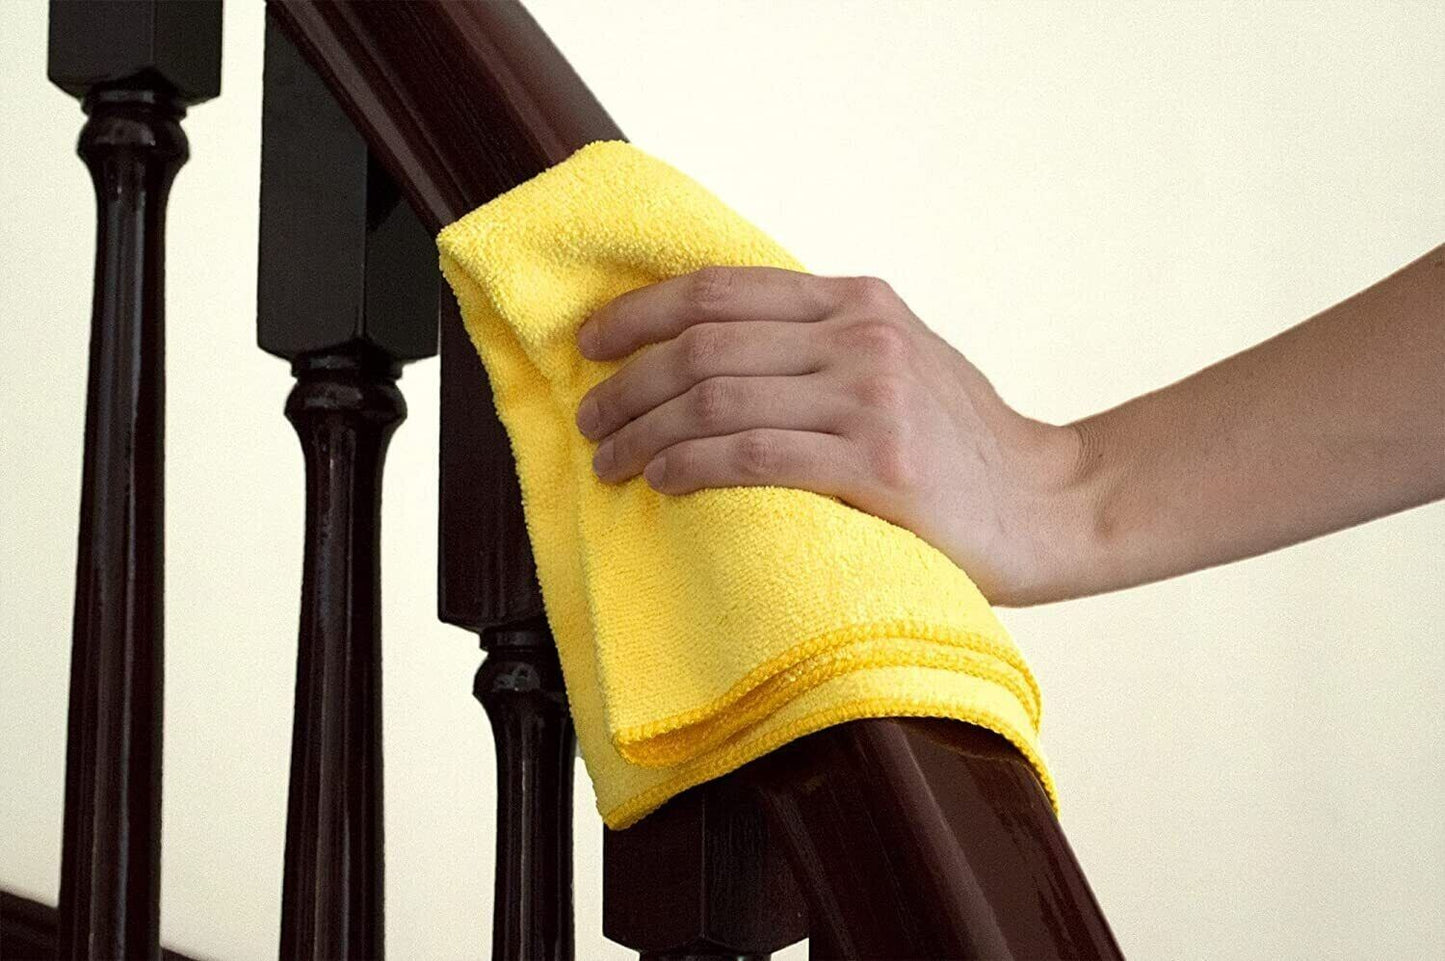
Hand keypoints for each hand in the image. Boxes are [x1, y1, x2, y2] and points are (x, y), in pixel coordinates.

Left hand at [573, 265, 1087, 605]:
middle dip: (630, 381)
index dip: (642, 311)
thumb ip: (821, 342)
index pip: (722, 289)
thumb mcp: (898, 358)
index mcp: (858, 301)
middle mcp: (861, 337)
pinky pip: (754, 455)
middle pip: (707, 345)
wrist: (1051, 503)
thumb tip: (713, 351)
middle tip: (591, 416)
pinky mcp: (879, 466)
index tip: (593, 341)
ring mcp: (872, 398)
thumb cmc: (962, 443)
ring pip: (719, 400)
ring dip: (645, 430)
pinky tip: (661, 479)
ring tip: (609, 458)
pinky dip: (692, 465)